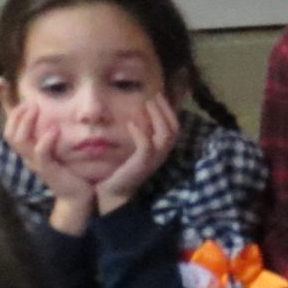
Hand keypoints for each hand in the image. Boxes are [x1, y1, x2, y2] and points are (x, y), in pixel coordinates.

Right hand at [0, 104, 95, 233]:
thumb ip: (56, 127)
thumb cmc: (71, 168)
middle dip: (16, 114)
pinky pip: (40, 154)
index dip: (3, 101)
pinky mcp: (48, 171)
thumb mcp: (62, 143)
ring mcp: (35, 163)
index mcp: (29, 145)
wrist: (78, 195)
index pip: (10, 121)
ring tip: (36, 109)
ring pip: (18, 141)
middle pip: (9, 131)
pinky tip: (53, 131)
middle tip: (30, 102)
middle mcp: (28, 154)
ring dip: (26, 123)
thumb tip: (58, 107)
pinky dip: (44, 141)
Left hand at [94, 96, 178, 214]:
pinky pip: (146, 146)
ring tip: (147, 103)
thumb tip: (136, 115)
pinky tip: (131, 124)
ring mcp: (154, 160)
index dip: (169, 110)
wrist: (112, 191)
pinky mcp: (142, 164)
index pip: (174, 127)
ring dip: (158, 117)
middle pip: (174, 128)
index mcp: (161, 150)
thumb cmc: (120, 169)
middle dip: (165, 109)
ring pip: (166, 135)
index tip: (158, 95)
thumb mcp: (133, 149)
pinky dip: (141, 133)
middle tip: (154, 95)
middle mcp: (162, 154)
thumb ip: (139, 135)